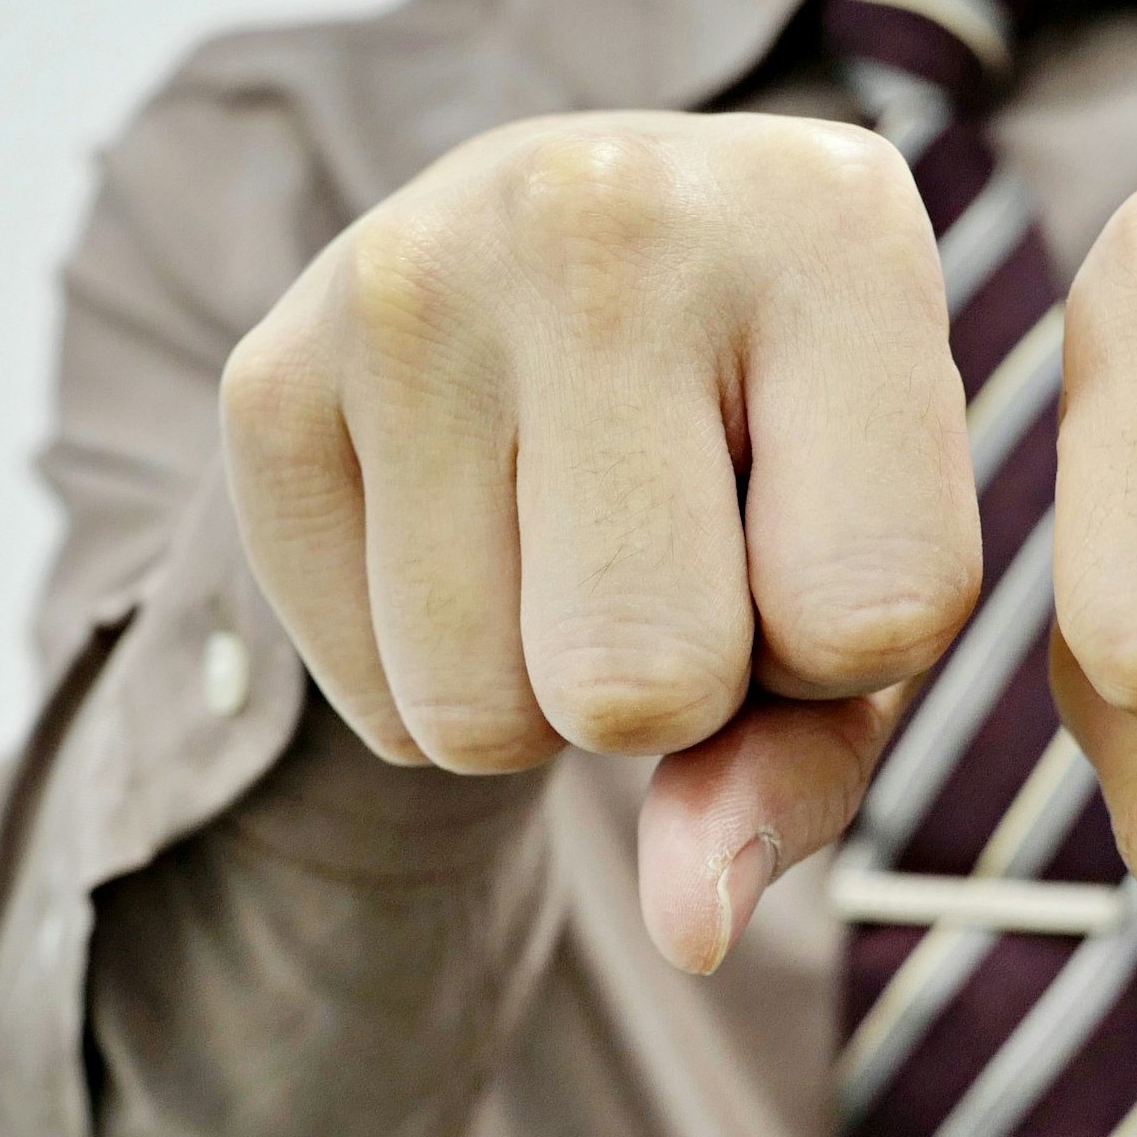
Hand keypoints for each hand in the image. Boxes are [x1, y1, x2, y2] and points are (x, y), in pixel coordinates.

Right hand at [220, 110, 977, 971]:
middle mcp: (610, 207)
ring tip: (565, 543)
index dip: (843, 645)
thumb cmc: (776, 452)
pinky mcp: (268, 367)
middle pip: (641, 682)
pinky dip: (421, 681)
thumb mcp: (866, 581)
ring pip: (480, 712)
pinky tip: (463, 536)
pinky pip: (368, 698)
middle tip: (672, 556)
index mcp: (834, 225)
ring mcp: (413, 276)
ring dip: (537, 698)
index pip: (868, 612)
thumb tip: (691, 928)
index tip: (813, 531)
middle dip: (672, 691)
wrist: (583, 265)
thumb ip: (811, 766)